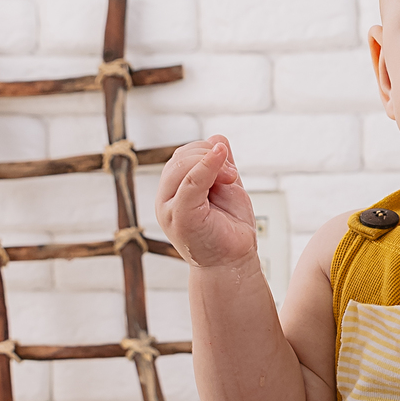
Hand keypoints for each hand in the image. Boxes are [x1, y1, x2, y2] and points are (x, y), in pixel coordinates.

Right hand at [155, 137, 258, 269]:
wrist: (233, 262)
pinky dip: (205, 167)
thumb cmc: (229, 230)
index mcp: (174, 191)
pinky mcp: (179, 217)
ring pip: (181, 165)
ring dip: (211, 163)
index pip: (182, 155)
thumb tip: (217, 138)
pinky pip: (189, 183)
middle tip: (233, 176)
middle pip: (180, 157)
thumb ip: (220, 165)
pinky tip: (220, 157)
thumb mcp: (226, 189)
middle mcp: (166, 199)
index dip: (207, 151)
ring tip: (231, 180)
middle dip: (210, 155)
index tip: (232, 170)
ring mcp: (169, 209)